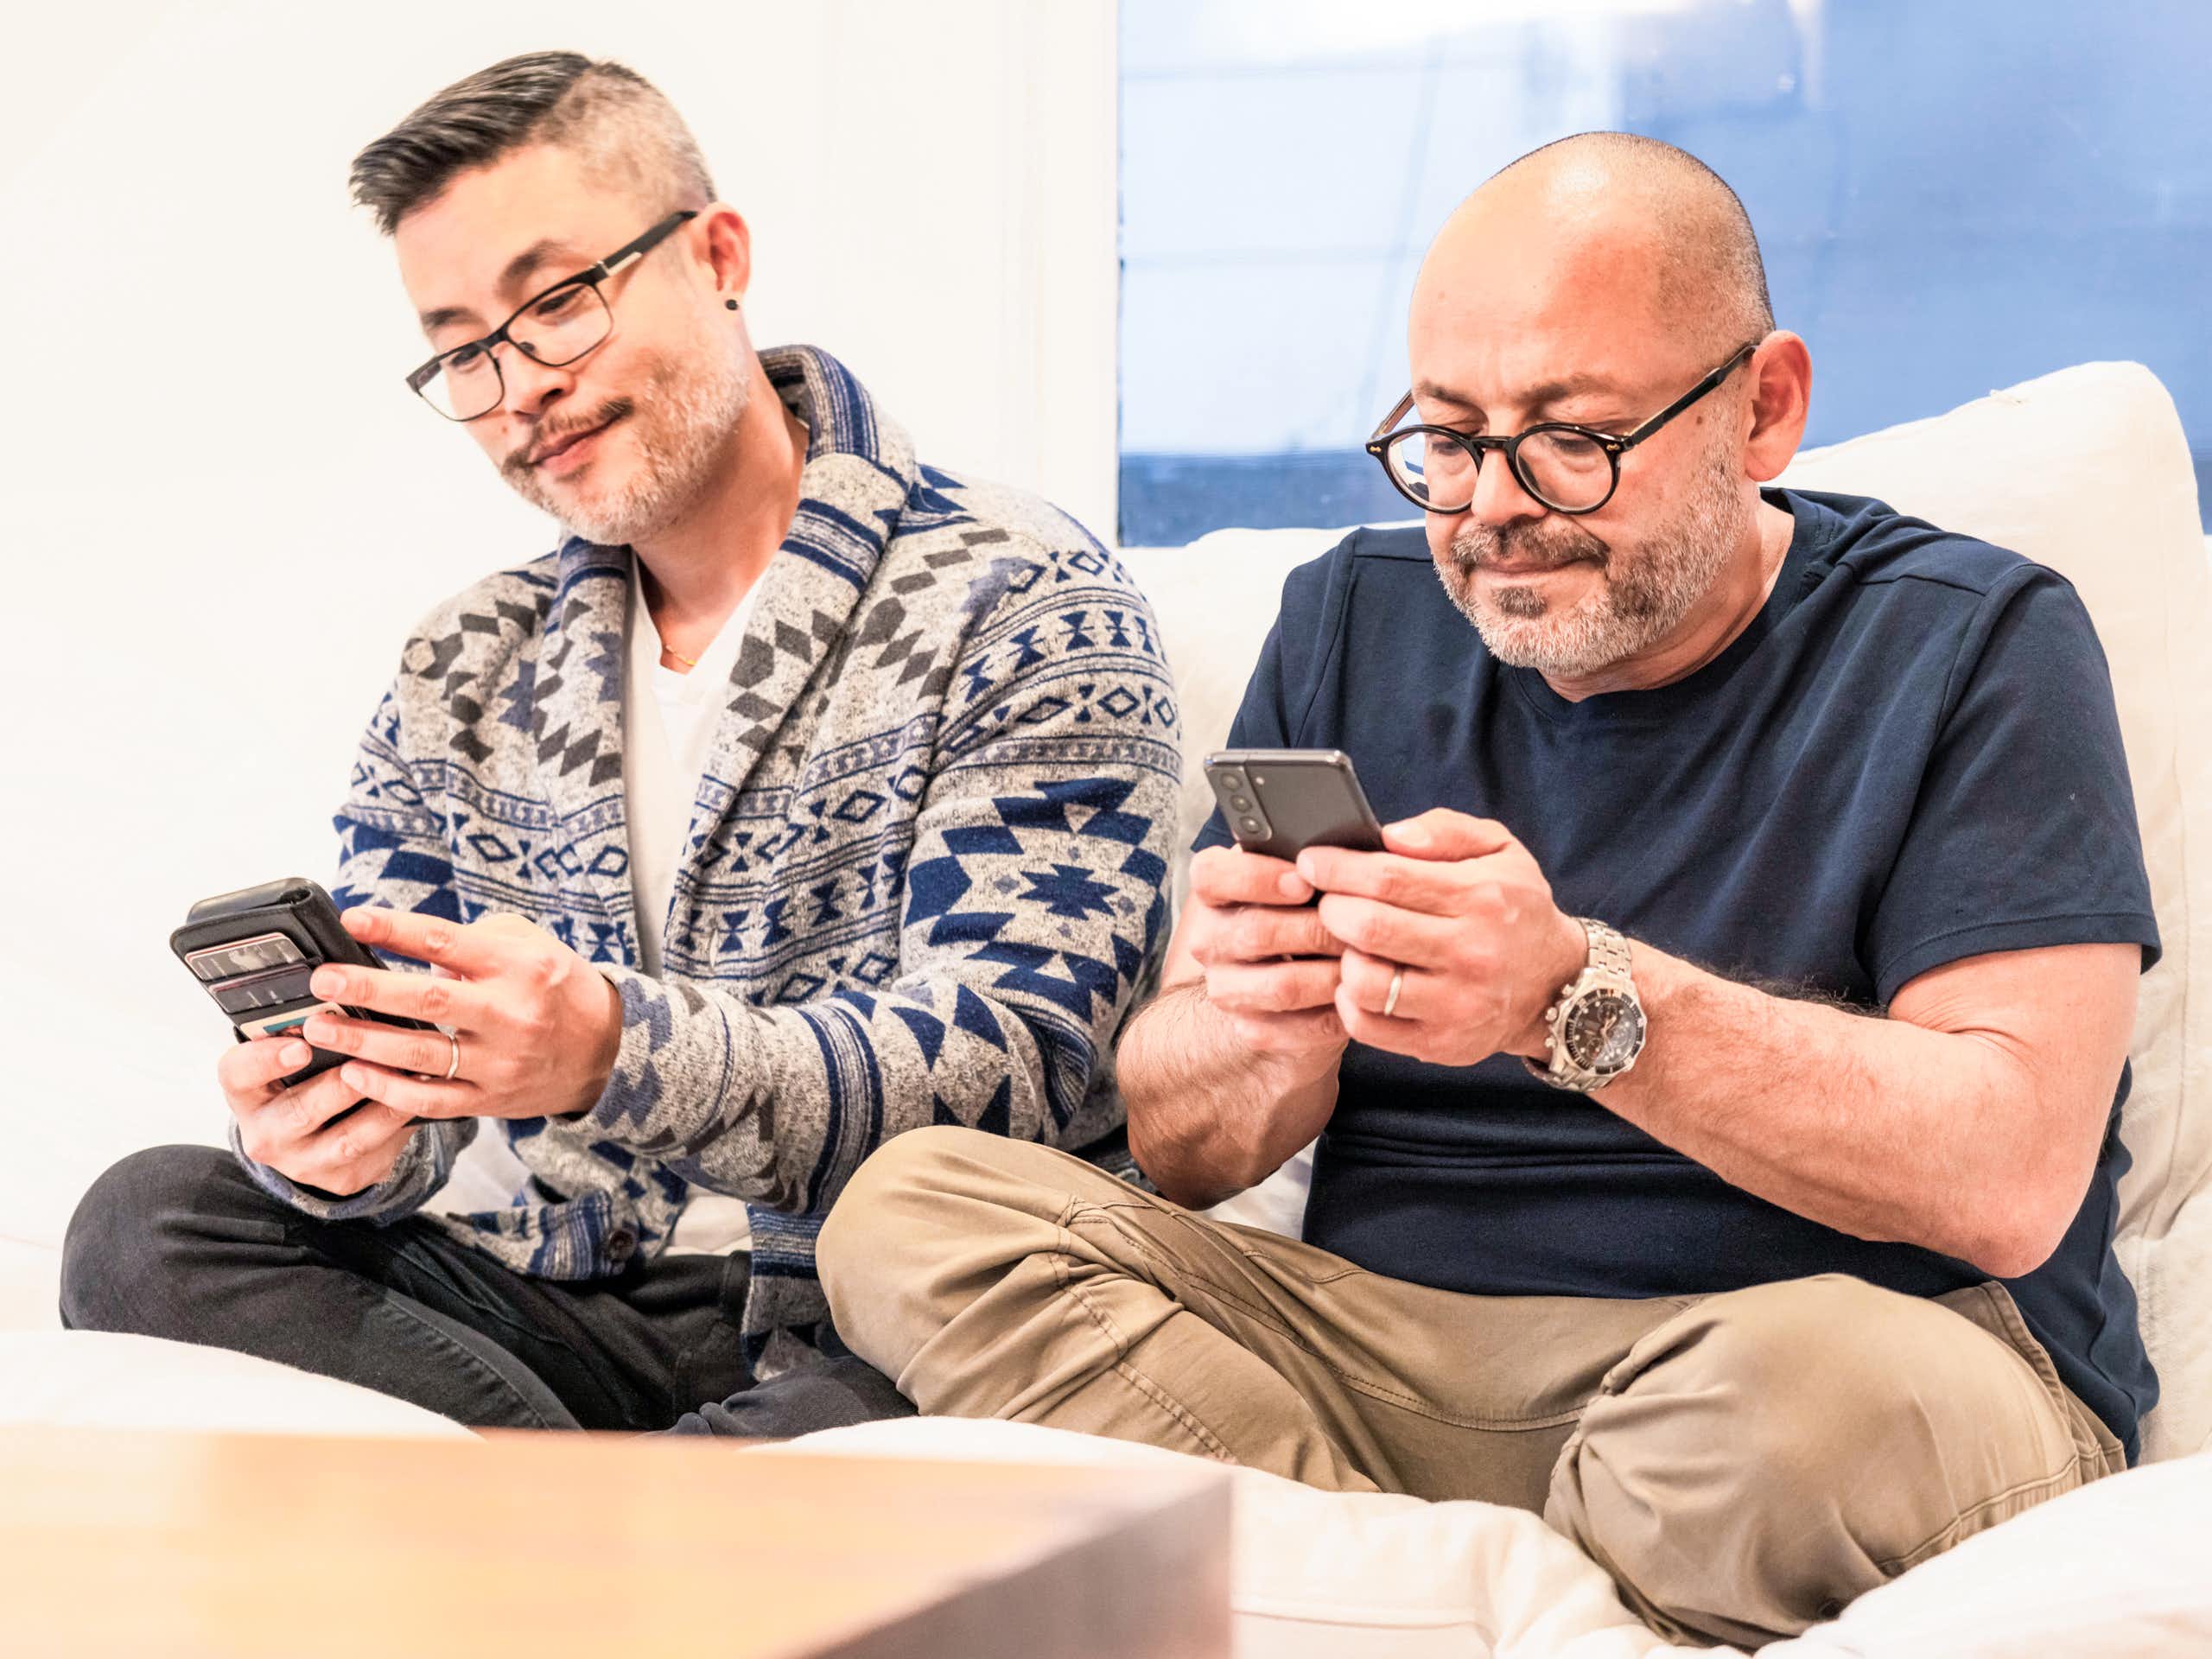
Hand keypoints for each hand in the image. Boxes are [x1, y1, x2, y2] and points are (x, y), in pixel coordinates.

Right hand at [218, 1033, 416, 1196]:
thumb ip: (311, 1030)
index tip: (300, 1045)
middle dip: (337, 1086)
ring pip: (346, 1138)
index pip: (237, 1073)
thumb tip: (346, 991)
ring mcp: (302, 1162)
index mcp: (245, 1090)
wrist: (315, 1134)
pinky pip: (374, 1151)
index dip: (266, 1060)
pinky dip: (399, 1123)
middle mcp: (266, 1132)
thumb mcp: (292, 1052)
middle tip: (366, 1060)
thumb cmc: (305, 1076)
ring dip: (381, 1104)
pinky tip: (421, 1098)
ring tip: (409, 1074)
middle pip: (298, 1112)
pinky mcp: (341, 1178)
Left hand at [294, 909, 624, 1122]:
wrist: (605, 1050)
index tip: (352, 920)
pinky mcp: (491, 1100)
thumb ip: (474, 940)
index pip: (447, 942)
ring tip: (319, 1029)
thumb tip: (411, 943)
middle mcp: (510, 1013)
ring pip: (422, 1054)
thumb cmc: (556, 987)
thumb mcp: (530, 945)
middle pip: (430, 1000)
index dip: (396, 930)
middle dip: (369, 990)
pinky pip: (431, 1099)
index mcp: (518, 966)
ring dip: (364, 1042)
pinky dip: (389, 1089)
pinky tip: (354, 1074)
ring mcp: (500, 1062)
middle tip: (322, 981)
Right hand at [1183, 844, 1348, 1081]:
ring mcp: (1225, 988)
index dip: (1257, 876)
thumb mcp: (1307, 873)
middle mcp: (1209, 939)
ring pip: (1279, 986)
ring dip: (1331, 974)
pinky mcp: (1250, 1028)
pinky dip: (1334, 1014)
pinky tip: (1358, 998)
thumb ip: (1318, 855)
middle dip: (1317, 929)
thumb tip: (1362, 844)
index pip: (1211, 875)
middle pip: (1255, 932)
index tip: (1305, 882)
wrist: (1296, 980)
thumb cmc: (1310, 909)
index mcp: (1215, 890)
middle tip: (1362, 925)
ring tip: (1366, 962)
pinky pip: (1294, 1028)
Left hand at [1296, 809, 1585, 1067]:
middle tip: (1326, 901)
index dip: (1338, 868)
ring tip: (1348, 943)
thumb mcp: (1499, 850)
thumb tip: (1390, 836)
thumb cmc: (1513, 909)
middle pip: (1370, 927)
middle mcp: (1471, 954)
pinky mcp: (1441, 1043)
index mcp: (1480, 898)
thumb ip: (1445, 831)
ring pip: (1365, 982)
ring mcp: (1456, 1005)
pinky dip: (1348, 1001)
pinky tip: (1357, 979)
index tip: (1312, 862)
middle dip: (1331, 909)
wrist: (1556, 984)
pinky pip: (1368, 1026)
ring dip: (1340, 957)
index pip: (1388, 878)